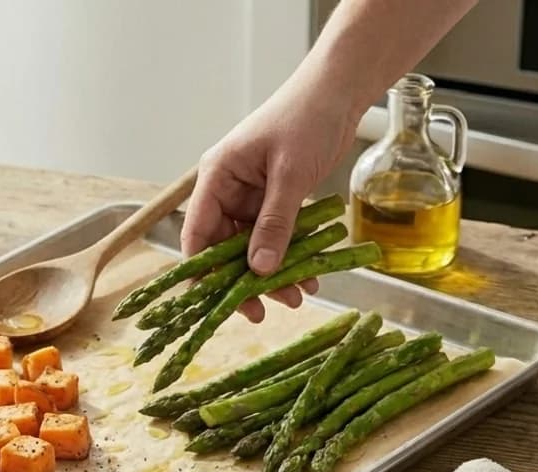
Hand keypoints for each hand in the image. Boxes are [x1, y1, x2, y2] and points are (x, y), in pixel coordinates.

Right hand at [181, 85, 358, 322]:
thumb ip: (274, 223)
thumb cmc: (307, 117)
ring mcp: (252, 199)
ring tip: (296, 297)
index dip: (202, 273)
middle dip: (244, 282)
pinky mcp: (276, 203)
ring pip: (254, 250)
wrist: (341, 91)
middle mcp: (228, 192)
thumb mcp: (290, 174)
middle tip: (261, 313)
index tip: (214, 305)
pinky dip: (292, 258)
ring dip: (274, 275)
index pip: (196, 235)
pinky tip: (309, 277)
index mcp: (217, 178)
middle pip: (225, 250)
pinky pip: (278, 239)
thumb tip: (260, 270)